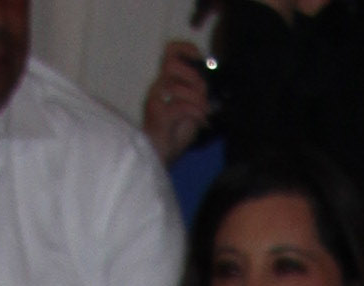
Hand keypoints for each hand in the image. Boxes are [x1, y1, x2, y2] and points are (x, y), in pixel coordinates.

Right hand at [143, 36, 214, 155]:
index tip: (200, 59)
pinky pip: (178, 106)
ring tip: (203, 112)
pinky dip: (194, 112)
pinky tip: (201, 121)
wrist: (160, 158)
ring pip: (176, 87)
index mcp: (166, 82)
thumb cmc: (174, 135)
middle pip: (170, 64)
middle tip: (201, 93)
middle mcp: (158, 88)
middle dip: (191, 76)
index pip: (171, 52)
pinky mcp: (158, 116)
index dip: (186, 50)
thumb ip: (198, 94)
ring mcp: (155, 100)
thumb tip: (208, 83)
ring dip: (196, 99)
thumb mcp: (192, 110)